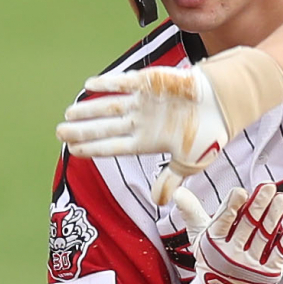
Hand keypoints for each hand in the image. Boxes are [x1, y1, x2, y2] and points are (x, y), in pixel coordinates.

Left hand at [59, 65, 229, 204]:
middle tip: (58, 132)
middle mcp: (141, 122)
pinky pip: (124, 83)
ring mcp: (143, 102)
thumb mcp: (190, 164)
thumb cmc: (209, 134)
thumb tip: (158, 202)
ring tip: (68, 114)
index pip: (113, 147)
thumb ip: (171, 180)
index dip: (93, 149)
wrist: (224, 105)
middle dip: (82, 130)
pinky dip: (108, 84)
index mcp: (147, 142)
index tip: (72, 151)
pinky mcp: (150, 82)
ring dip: (89, 110)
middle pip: (105, 128)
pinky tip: (90, 86)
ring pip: (109, 106)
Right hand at [183, 184, 282, 283]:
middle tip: (269, 187)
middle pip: (247, 225)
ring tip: (282, 199)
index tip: (240, 192)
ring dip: (274, 216)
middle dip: (258, 205)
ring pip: (264, 236)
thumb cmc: (212, 260)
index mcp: (214, 242)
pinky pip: (279, 255)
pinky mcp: (267, 274)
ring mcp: (250, 265)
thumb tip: (178, 191)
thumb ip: (192, 212)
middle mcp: (231, 254)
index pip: (223, 221)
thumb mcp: (200, 237)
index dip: (232, 206)